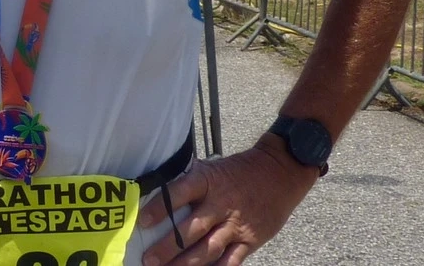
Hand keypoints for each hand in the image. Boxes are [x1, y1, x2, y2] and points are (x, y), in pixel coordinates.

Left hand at [139, 139, 316, 265]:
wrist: (280, 172)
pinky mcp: (251, 240)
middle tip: (148, 259)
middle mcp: (221, 204)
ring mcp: (236, 225)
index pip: (179, 194)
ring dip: (185, 263)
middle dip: (168, 247)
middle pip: (191, 230)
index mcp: (207, 181)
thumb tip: (158, 191)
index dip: (160, 208)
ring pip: (208, 249)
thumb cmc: (239, 170)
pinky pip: (231, 261)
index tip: (142, 221)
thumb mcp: (212, 168)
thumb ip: (190, 182)